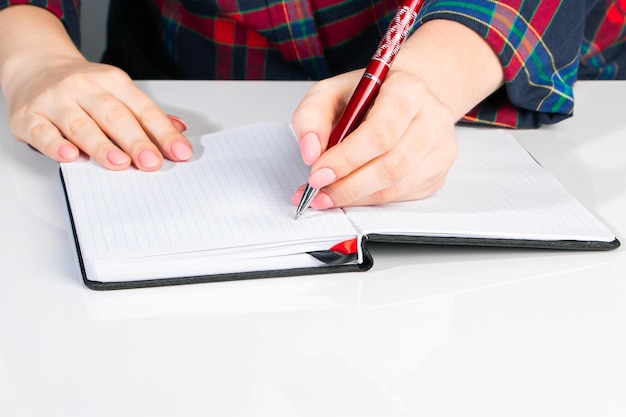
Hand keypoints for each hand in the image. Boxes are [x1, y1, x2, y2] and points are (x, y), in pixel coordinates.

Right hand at [0, 5, 191, 170]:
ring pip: (81, 125)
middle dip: (136, 141)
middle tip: (152, 162)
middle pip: (114, 116)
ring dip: (102, 146)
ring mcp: (55, 101)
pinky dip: (57, 146)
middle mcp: (83, 88)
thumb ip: (145, 114)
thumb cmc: (83, 88)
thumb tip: (180, 130)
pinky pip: (43, 133)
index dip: (163, 133)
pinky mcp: (28, 117)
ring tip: (120, 163)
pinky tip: (71, 157)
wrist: (34, 65)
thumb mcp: (117, 91)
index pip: (143, 109)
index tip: (180, 153)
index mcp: (112, 81)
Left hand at [291, 19, 503, 208]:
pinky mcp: (438, 173)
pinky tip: (351, 193)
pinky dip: (369, 200)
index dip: (347, 159)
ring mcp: (440, 149)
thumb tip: (310, 153)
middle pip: (391, 166)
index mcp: (408, 91)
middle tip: (317, 192)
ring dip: (356, 198)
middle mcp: (432, 120)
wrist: (407, 97)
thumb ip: (311, 117)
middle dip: (348, 186)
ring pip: (396, 187)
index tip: (317, 173)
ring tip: (326, 196)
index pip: (380, 133)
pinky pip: (401, 196)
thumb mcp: (331, 92)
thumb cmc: (369, 95)